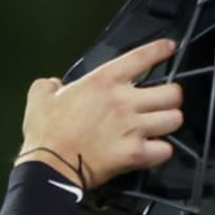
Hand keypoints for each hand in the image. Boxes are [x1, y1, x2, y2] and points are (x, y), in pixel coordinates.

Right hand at [18, 39, 181, 190]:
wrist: (51, 167)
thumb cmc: (46, 133)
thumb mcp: (40, 96)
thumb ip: (51, 84)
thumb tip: (55, 85)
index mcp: (103, 81)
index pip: (141, 57)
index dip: (160, 50)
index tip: (169, 48)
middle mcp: (124, 101)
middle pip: (171, 92)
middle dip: (172, 96)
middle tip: (165, 100)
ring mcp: (132, 128)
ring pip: (174, 119)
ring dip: (170, 122)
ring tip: (163, 125)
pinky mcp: (135, 154)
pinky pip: (165, 150)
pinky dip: (162, 151)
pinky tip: (156, 149)